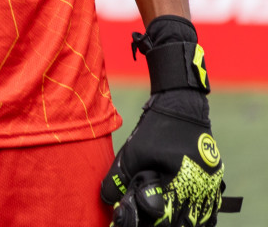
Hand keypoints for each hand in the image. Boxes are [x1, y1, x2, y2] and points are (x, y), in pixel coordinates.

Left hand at [102, 16, 236, 225]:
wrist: (181, 107)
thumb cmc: (156, 129)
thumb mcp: (132, 154)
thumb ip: (119, 179)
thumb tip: (107, 200)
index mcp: (181, 183)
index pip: (165, 217)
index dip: (147, 220)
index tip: (133, 217)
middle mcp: (201, 188)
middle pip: (183, 221)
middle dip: (162, 221)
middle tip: (145, 216)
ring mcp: (211, 185)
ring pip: (199, 217)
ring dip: (180, 220)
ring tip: (159, 216)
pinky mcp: (214, 180)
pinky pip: (209, 206)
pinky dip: (195, 213)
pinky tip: (179, 214)